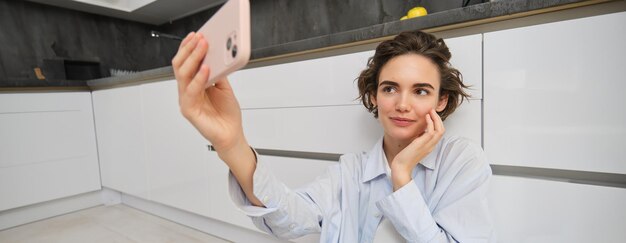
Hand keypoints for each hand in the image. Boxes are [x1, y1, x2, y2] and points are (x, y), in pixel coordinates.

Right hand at [172, 32, 244, 153]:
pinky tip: (205, 69)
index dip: (188, 47)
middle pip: (180, 66)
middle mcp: (187, 91)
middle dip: (190, 49)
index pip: (185, 62)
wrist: (231, 134)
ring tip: (203, 47)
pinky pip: (191, 91)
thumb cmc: (226, 113)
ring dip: (194, 58)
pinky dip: (198, 79)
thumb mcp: (224, 87)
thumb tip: (215, 54)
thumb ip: (218, 72)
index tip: (197, 35)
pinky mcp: (189, 111)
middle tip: (200, 38)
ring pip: (183, 75)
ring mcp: (186, 100)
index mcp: (193, 84)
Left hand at [391, 109, 444, 190]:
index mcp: (430, 146)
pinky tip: (426, 117)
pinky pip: (431, 131)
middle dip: (439, 119)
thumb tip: (419, 130)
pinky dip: (430, 122)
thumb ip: (418, 139)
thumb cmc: (405, 157)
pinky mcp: (422, 144)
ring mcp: (428, 145)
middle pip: (442, 130)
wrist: (401, 166)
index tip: (431, 115)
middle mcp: (431, 146)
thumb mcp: (414, 145)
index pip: (439, 133)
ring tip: (430, 111)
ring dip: (436, 119)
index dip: (437, 123)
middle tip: (432, 110)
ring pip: (440, 130)